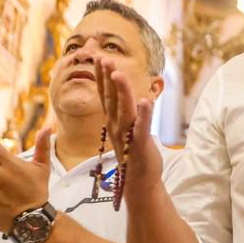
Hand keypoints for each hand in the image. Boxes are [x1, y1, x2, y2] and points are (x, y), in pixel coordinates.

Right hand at [97, 57, 162, 192]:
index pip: (106, 96)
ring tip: (119, 74)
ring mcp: (127, 137)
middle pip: (110, 99)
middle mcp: (116, 127)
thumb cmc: (135, 155)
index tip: (99, 58)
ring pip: (124, 110)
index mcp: (114, 122)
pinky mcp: (140, 146)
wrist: (140, 184)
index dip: (102, 77)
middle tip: (102, 58)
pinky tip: (144, 101)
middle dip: (107, 78)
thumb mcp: (128, 131)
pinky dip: (143, 115)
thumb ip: (126, 114)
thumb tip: (129, 97)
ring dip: (122, 92)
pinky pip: (142, 128)